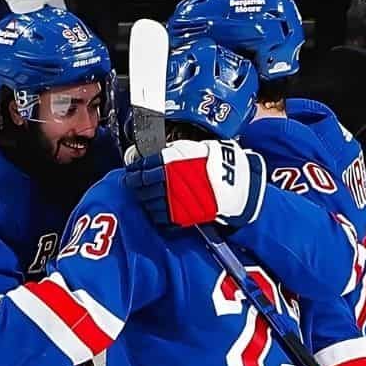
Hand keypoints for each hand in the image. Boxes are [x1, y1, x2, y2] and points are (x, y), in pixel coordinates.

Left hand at [122, 139, 265, 228]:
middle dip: (134, 183)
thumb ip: (170, 153)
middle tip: (131, 182)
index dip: (135, 168)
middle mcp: (168, 182)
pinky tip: (153, 207)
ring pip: (148, 201)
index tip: (131, 169)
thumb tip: (155, 158)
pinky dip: (153, 212)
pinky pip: (159, 217)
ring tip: (141, 195)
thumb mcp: (191, 149)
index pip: (143, 166)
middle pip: (142, 184)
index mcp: (170, 163)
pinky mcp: (179, 216)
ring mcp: (173, 201)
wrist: (234, 186)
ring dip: (142, 198)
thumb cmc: (214, 164)